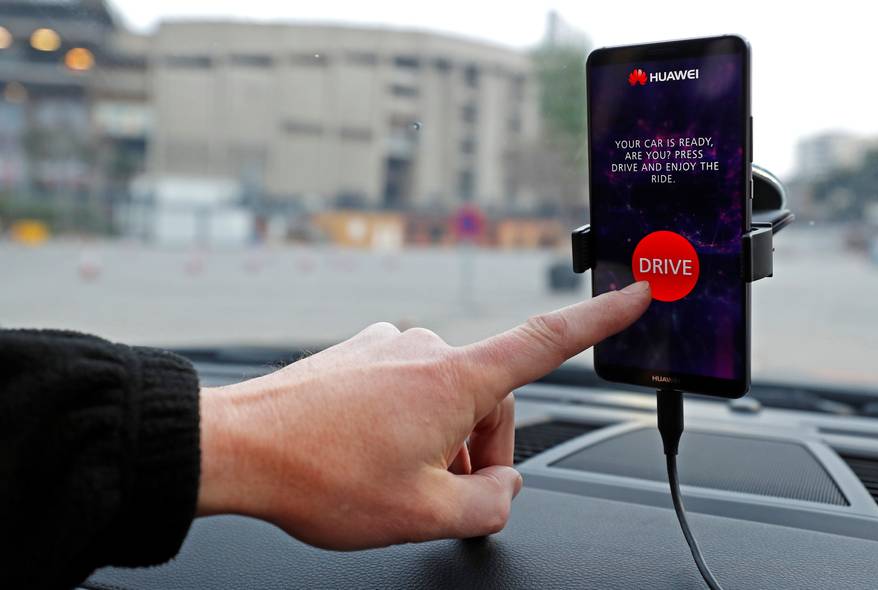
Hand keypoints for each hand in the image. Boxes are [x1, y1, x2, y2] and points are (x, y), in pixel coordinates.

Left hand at [197, 281, 649, 549]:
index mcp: (453, 380)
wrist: (236, 448)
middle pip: (490, 399)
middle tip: (442, 495)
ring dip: (440, 442)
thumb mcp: (422, 514)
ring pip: (447, 398)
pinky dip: (408, 424)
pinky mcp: (360, 353)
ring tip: (396, 481)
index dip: (600, 318)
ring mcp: (389, 347)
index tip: (635, 290)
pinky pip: (407, 388)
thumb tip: (506, 489)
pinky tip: (371, 454)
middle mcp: (424, 349)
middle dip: (480, 451)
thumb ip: (487, 505)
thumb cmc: (319, 476)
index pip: (547, 341)